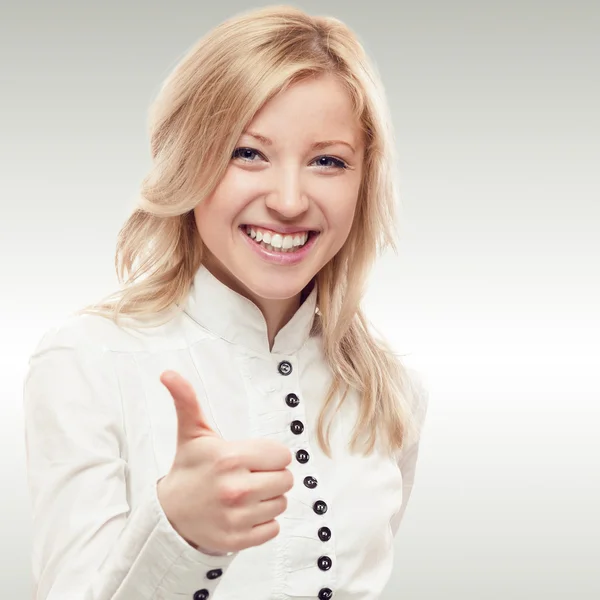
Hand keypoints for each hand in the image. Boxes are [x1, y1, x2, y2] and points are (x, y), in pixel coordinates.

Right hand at [157, 370, 292, 554]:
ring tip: (245, 495)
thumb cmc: (190, 468)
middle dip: (271, 476)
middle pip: (287, 479)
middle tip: (250, 476)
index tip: (252, 458)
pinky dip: (263, 522)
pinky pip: (273, 528)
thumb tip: (168, 373)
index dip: (270, 455)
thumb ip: (187, 400)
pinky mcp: (238, 540)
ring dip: (268, 499)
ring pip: (281, 503)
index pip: (283, 455)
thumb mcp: (192, 432)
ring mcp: (237, 517)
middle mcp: (235, 488)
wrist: (170, 513)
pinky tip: (244, 514)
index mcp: (230, 458)